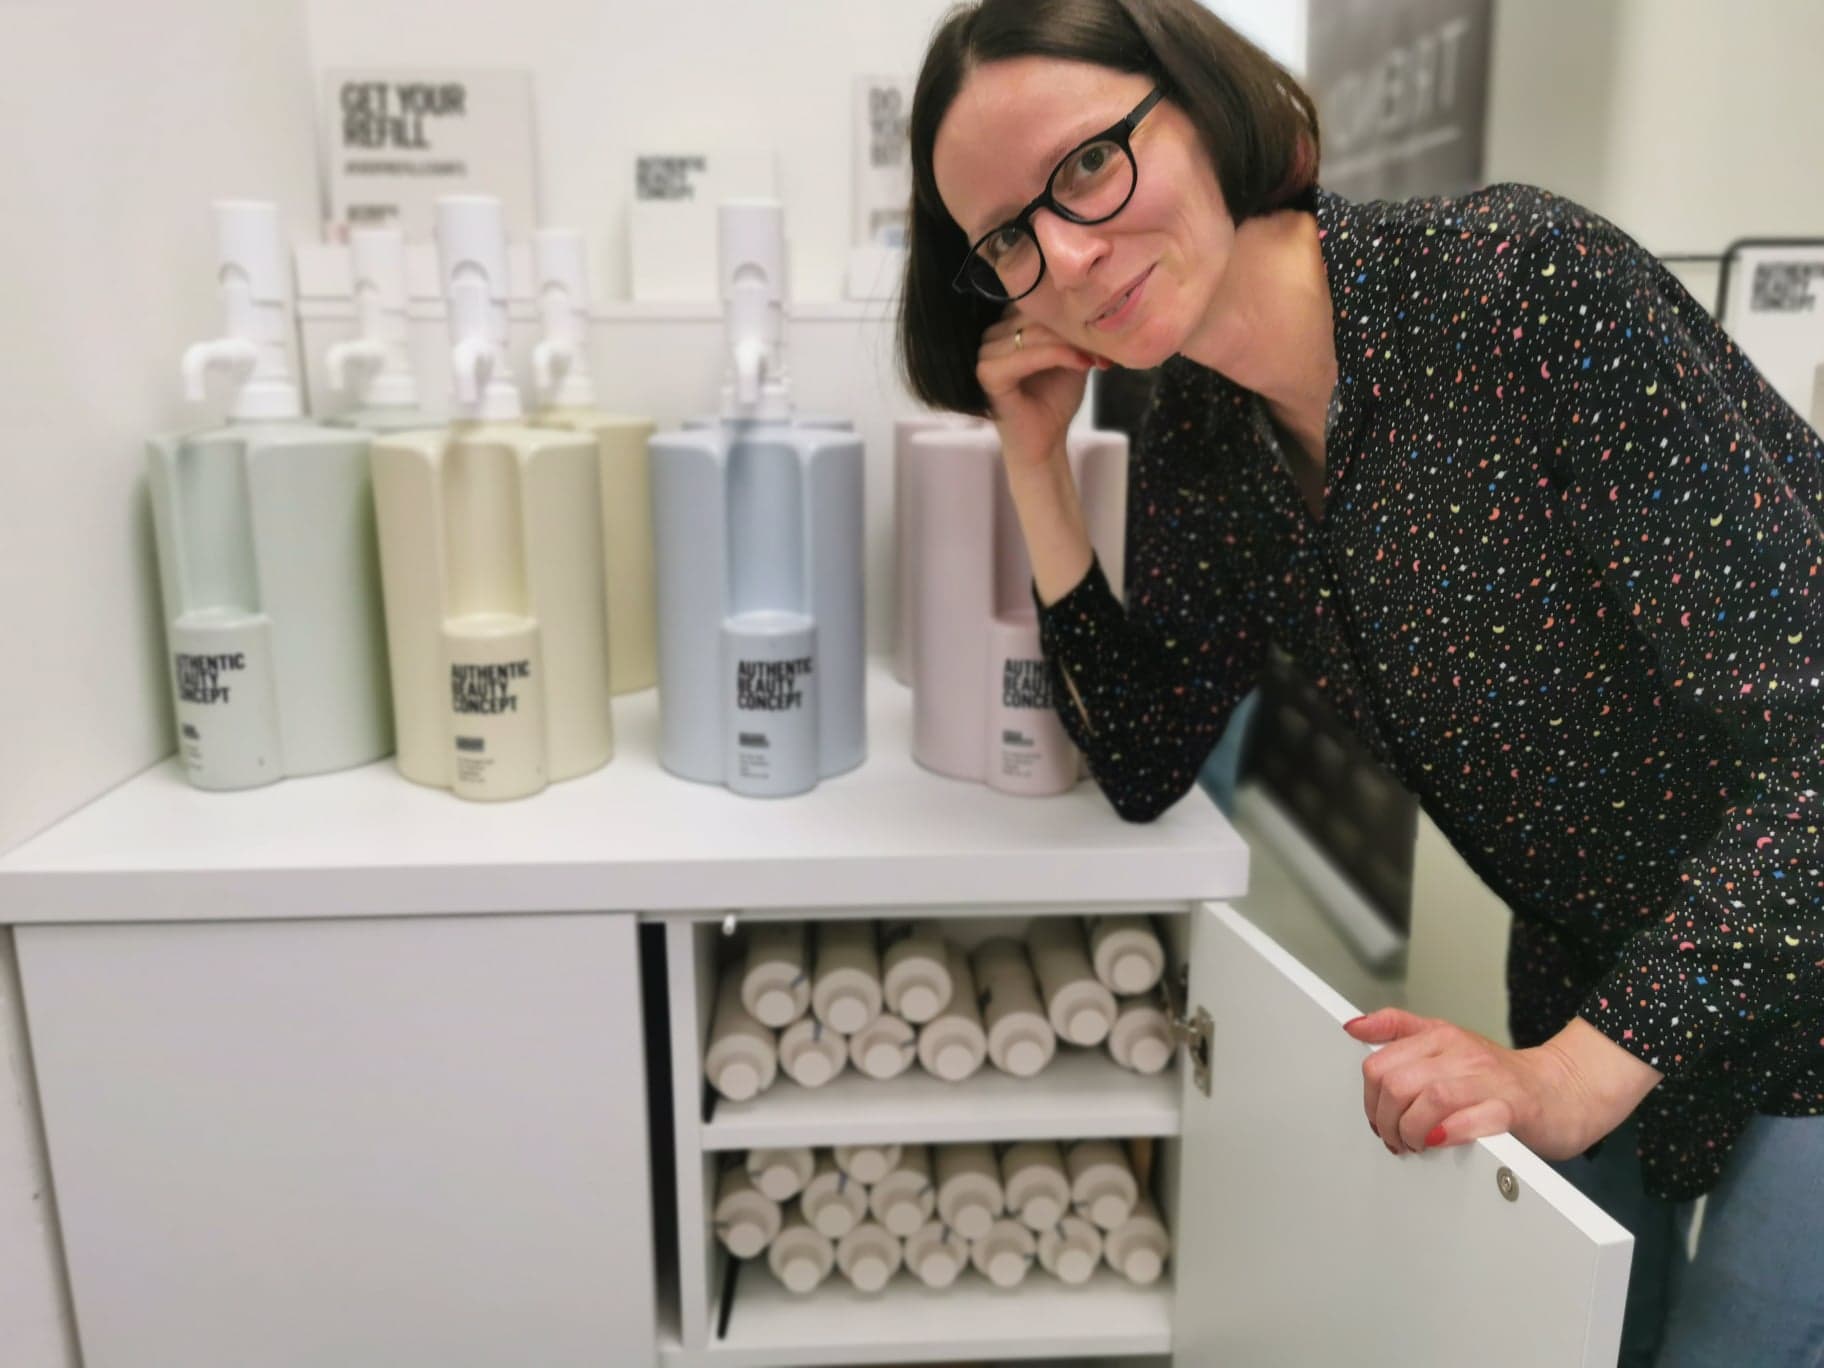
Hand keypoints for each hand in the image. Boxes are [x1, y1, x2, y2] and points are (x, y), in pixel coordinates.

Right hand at [975, 312, 1105, 471]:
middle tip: (1106, 347)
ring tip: (1097, 357)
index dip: (1072, 312)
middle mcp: (991, 334)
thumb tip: (1098, 303)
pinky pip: (1026, 355)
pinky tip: (1082, 365)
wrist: (1045, 443)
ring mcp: (985, 354)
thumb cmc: (1054, 400)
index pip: (1039, 300)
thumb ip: (1074, 330)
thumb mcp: (1071, 355)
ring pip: (1034, 332)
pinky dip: (1057, 355)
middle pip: (1036, 314)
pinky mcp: (987, 374)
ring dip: (1070, 342)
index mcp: (1007, 324)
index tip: (1106, 331)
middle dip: (1074, 328)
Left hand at [1344, 1009, 1662, 1160]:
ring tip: (1416, 1145)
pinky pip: (1473, 1118)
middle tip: (1396, 1139)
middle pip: (1397, 1084)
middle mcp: (1462, 1053)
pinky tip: (1440, 1141)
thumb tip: (1354, 1027)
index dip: (1370, 1100)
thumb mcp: (1445, 1042)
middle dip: (1386, 1120)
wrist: (1562, 1091)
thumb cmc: (1500, 1076)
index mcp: (1440, 1037)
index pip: (1380, 1063)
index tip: (1378, 1118)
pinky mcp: (1514, 1107)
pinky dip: (1449, 1133)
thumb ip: (1398, 1030)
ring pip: (1429, 1099)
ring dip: (1411, 1131)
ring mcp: (1488, 1079)